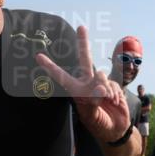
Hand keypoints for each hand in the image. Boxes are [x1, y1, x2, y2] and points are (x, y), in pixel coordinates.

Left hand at [35, 26, 129, 141]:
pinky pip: (113, 84)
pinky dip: (115, 94)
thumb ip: (94, 101)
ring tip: (106, 102)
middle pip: (85, 59)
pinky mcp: (112, 85)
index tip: (38, 56)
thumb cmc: (100, 125)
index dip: (50, 67)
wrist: (116, 129)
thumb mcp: (92, 117)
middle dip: (84, 42)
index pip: (61, 77)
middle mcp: (87, 83)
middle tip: (81, 26)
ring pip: (101, 76)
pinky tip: (114, 102)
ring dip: (105, 90)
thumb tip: (100, 88)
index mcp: (76, 91)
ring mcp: (100, 83)